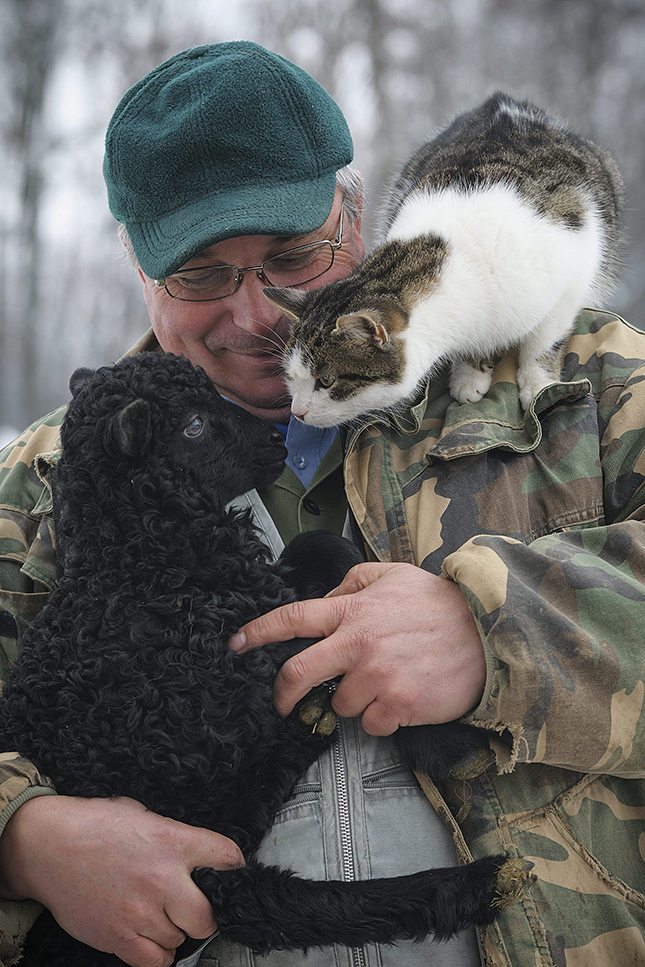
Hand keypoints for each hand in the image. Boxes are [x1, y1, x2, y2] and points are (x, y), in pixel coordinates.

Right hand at [0, 795, 243, 966]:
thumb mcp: (142, 814)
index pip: (225, 856)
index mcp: (171, 841)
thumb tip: (190, 852)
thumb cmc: (93, 825)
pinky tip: (153, 940)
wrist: (48, 846)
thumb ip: (171, 835)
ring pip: (180, 940)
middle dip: (205, 915)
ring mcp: (140, 912)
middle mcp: (162, 879)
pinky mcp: (118, 938)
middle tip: (196, 909)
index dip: (234, 864)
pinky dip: (159, 955)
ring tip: (163, 918)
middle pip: (207, 917)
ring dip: (176, 932)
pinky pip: (155, 962)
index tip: (232, 869)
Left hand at [229, 562, 485, 735]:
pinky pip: (372, 724)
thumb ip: (350, 587)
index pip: (292, 619)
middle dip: (282, 694)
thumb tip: (321, 605)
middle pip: (297, 674)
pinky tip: (402, 698)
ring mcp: (378, 676)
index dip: (257, 632)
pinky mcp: (399, 704)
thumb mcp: (391, 576)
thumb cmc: (437, 603)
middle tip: (283, 703)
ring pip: (339, 705)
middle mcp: (359, 644)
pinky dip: (382, 717)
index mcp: (353, 611)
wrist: (489, 631)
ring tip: (385, 682)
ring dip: (354, 700)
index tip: (235, 644)